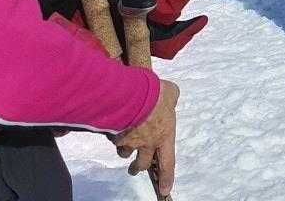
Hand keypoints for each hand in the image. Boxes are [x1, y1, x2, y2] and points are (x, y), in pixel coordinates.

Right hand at [114, 79, 177, 196]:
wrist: (132, 96)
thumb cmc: (156, 95)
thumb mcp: (171, 93)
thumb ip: (172, 98)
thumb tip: (170, 96)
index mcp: (164, 135)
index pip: (167, 162)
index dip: (167, 177)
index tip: (165, 190)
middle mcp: (146, 143)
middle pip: (141, 164)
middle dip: (137, 168)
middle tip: (134, 169)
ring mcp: (129, 141)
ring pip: (124, 153)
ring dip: (124, 150)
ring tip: (123, 143)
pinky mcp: (114, 136)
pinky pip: (113, 138)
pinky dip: (113, 134)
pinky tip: (113, 125)